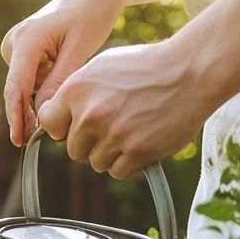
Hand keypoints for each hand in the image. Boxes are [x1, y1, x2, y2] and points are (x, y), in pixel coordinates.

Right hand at [0, 0, 124, 146]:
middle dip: (36, 106)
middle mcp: (14, 42)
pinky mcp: (21, 49)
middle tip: (62, 119)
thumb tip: (43, 114)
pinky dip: (46, 82)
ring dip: (45, 90)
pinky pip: (31, 78)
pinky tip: (64, 63)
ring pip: (27, 86)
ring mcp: (15, 45)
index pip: (16, 86)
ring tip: (71, 65)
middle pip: (20, 89)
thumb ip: (59, 82)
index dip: (17, 116)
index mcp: (27, 40)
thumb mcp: (80, 50)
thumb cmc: (92, 15)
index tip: (18, 139)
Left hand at [36, 41, 215, 178]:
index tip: (74, 126)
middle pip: (73, 149)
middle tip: (114, 125)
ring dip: (110, 153)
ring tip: (131, 129)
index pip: (49, 124)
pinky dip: (128, 162)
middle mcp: (91, 114)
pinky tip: (141, 140)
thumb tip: (53, 118)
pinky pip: (118, 171)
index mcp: (77, 89)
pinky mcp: (137, 151)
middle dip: (90, 142)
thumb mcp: (102, 67)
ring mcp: (114, 134)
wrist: (191, 71)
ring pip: (96, 163)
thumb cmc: (146, 67)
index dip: (62, 127)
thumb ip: (75, 93)